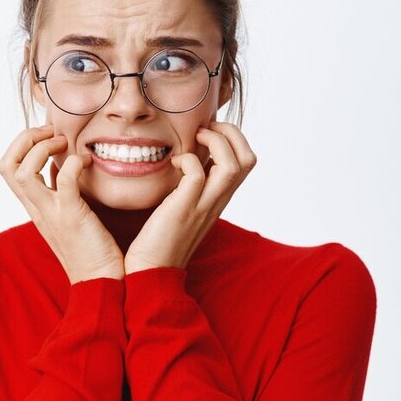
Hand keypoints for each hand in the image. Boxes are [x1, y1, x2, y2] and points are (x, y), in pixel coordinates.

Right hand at [0, 124, 124, 282]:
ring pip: (21, 171)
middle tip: (51, 135)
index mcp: (34, 206)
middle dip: (24, 139)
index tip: (48, 137)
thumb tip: (58, 166)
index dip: (22, 144)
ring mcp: (51, 213)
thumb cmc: (91, 246)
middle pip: (5, 165)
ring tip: (64, 144)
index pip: (7, 167)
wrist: (102, 280)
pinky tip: (87, 162)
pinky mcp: (71, 216)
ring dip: (41, 148)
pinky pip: (62, 180)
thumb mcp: (67, 213)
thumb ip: (58, 189)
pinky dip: (73, 163)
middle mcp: (36, 208)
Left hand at [124, 121, 256, 272]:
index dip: (233, 138)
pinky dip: (188, 160)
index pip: (247, 161)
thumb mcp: (185, 206)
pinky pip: (197, 175)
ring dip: (216, 141)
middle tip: (205, 129)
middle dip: (231, 132)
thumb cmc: (161, 238)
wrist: (152, 271)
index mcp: (220, 198)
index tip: (207, 131)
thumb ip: (193, 185)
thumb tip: (189, 159)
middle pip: (248, 159)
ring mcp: (203, 206)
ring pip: (233, 165)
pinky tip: (174, 164)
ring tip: (194, 138)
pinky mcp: (184, 209)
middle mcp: (218, 201)